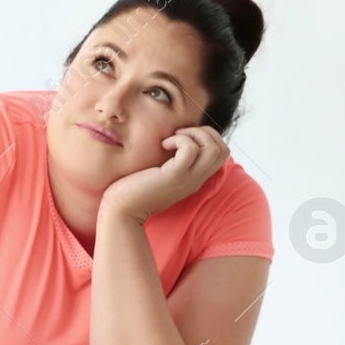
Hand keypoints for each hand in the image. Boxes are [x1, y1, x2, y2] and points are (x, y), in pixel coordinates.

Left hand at [100, 125, 229, 224]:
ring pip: (214, 149)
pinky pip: (191, 150)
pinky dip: (180, 140)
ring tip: (173, 138)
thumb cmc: (134, 191)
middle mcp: (196, 179)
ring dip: (195, 134)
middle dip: (206, 133)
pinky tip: (163, 145)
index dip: (208, 138)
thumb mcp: (160, 175)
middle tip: (180, 135)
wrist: (121, 211)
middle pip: (223, 150)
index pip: (221, 154)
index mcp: (194, 178)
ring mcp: (187, 179)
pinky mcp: (174, 176)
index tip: (182, 138)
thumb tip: (172, 140)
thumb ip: (172, 162)